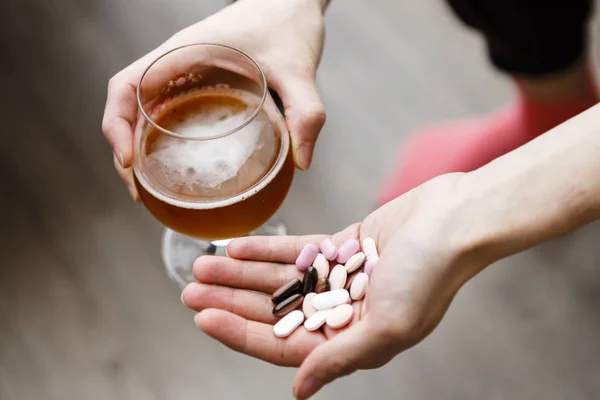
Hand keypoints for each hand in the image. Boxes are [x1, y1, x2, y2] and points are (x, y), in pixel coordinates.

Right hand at [102, 0, 326, 199]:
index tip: (128, 161)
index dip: (117, 125)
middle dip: (125, 150)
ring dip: (142, 149)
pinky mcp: (202, 84)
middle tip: (141, 191)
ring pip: (146, 113)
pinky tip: (180, 166)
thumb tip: (301, 162)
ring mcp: (187, 75)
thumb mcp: (298, 69)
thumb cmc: (287, 23)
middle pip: (129, 108)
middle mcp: (177, 64)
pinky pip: (171, 113)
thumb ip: (304, 112)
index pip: (127, 86)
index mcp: (184, 52)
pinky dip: (165, 141)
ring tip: (154, 189)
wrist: (293, 3)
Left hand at [181, 173, 488, 398]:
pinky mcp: (342, 246)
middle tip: (189, 288)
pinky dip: (267, 249)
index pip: (284, 344)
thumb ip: (340, 358)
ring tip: (202, 264)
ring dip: (241, 273)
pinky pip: (297, 250)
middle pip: (274, 310)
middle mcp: (342, 313)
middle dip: (231, 300)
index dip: (240, 333)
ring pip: (279, 278)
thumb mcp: (387, 327)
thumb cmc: (430, 276)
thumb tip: (300, 391)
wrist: (455, 221)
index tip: (203, 317)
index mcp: (352, 341)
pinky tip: (237, 247)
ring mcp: (340, 278)